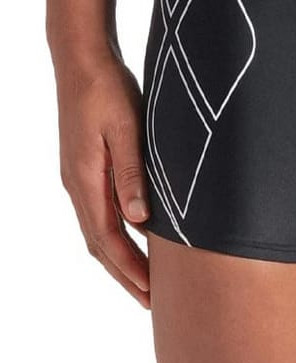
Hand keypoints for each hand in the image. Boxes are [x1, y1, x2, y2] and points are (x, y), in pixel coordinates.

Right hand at [54, 49, 150, 307]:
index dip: (130, 269)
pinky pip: (98, 211)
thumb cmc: (107, 90)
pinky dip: (114, 233)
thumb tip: (139, 221)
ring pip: (97, 230)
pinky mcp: (85, 166)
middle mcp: (78, 184)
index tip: (151, 294)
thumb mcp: (126, 129)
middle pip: (99, 243)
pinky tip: (133, 233)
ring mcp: (79, 176)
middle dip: (124, 274)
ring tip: (143, 278)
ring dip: (119, 257)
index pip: (108, 239)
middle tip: (150, 301)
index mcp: (86, 180)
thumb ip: (132, 174)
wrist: (82, 61)